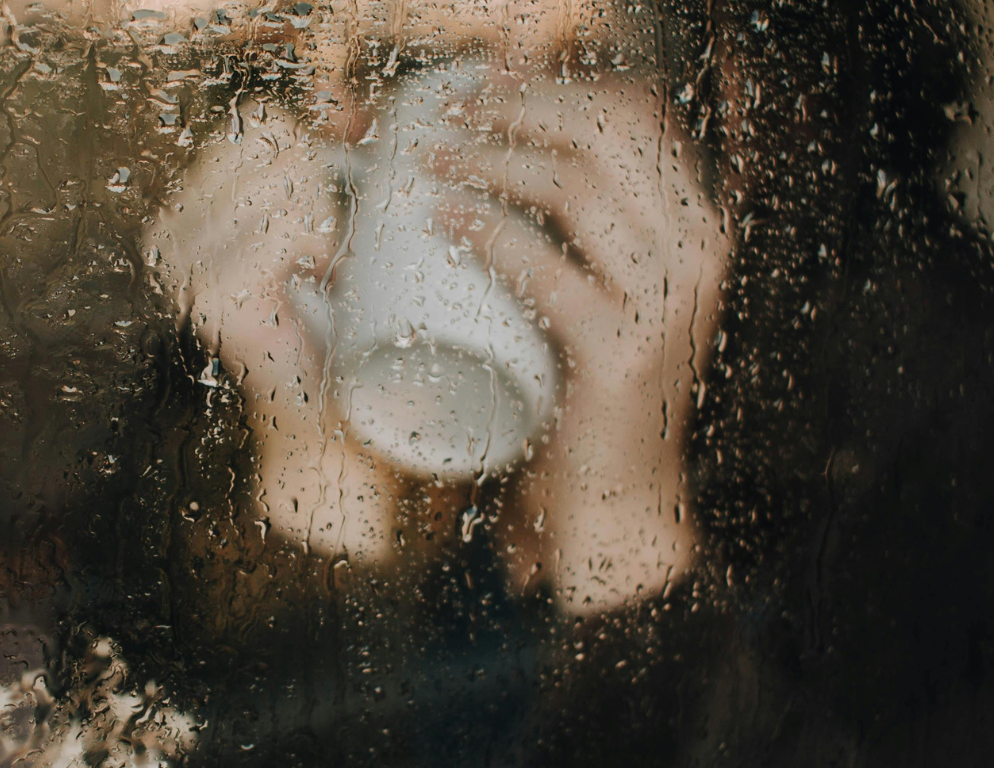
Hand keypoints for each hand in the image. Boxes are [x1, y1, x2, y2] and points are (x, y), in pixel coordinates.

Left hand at [425, 67, 727, 610]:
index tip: (488, 79)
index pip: (641, 114)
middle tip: (452, 110)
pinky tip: (445, 219)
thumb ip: (566, 231)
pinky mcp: (626, 350)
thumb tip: (485, 155)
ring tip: (435, 158)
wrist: (616, 497)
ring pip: (578, 186)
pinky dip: (489, 232)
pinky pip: (549, 267)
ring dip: (494, 158)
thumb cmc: (585, 386)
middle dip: (521, 106)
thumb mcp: (595, 290)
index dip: (560, 84)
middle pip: (609, 132)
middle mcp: (698, 249)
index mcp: (696, 222)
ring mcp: (668, 299)